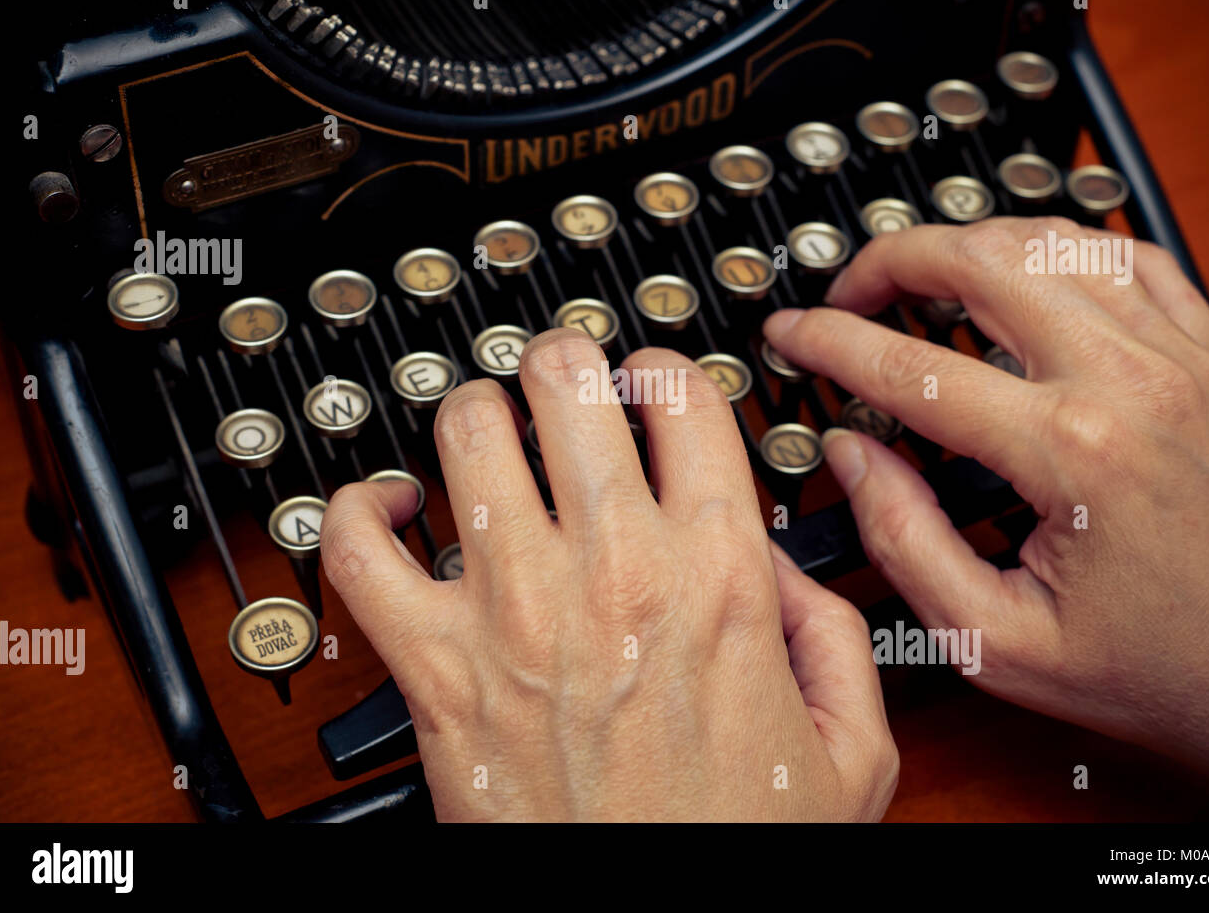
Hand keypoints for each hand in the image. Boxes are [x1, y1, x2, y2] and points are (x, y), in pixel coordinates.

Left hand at [320, 330, 897, 820]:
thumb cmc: (728, 848)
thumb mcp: (851, 750)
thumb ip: (833, 635)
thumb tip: (783, 570)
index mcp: (717, 574)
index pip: (680, 395)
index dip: (662, 369)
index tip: (650, 386)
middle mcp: (613, 570)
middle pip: (566, 382)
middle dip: (564, 361)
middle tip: (562, 380)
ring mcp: (515, 609)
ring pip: (466, 432)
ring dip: (476, 412)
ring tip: (488, 430)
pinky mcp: (436, 666)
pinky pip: (359, 549)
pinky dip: (358, 507)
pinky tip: (389, 505)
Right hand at [764, 217, 1208, 813]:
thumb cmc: (1153, 668)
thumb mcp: (995, 641)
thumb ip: (904, 541)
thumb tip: (851, 456)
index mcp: (1072, 455)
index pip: (912, 367)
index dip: (831, 342)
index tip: (791, 333)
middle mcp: (1132, 384)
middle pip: (984, 259)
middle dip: (891, 259)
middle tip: (849, 292)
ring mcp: (1183, 359)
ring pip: (1055, 239)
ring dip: (970, 242)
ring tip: (921, 277)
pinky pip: (1130, 256)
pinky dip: (1061, 248)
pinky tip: (1025, 272)